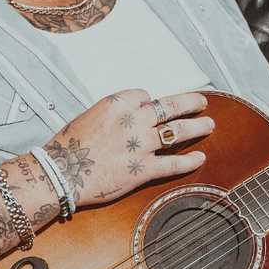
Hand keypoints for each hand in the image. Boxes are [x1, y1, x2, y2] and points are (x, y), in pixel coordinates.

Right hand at [42, 89, 213, 205]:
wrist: (59, 173)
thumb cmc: (68, 146)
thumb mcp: (89, 116)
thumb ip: (113, 114)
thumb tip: (128, 116)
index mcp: (118, 103)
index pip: (145, 95)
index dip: (150, 102)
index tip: (153, 106)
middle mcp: (134, 120)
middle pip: (170, 106)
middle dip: (190, 102)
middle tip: (202, 101)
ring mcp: (141, 144)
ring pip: (178, 131)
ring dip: (197, 127)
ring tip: (209, 124)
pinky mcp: (143, 169)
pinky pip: (173, 163)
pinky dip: (189, 161)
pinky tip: (200, 158)